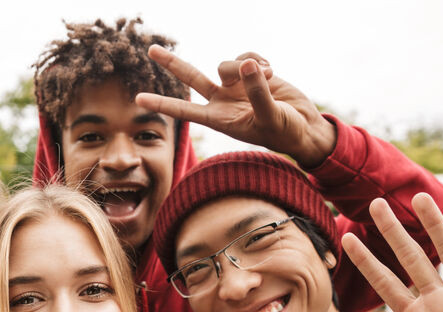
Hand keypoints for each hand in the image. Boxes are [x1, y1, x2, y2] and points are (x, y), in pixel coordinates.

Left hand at [135, 45, 335, 167]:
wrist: (304, 126)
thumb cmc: (286, 131)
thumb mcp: (271, 116)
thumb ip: (257, 92)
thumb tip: (245, 64)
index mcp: (219, 119)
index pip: (185, 110)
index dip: (162, 103)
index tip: (138, 99)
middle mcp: (222, 101)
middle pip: (190, 78)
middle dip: (171, 63)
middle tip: (150, 49)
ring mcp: (235, 86)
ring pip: (225, 63)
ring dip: (245, 66)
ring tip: (269, 77)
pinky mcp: (250, 73)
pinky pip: (246, 56)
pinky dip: (258, 60)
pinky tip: (273, 72)